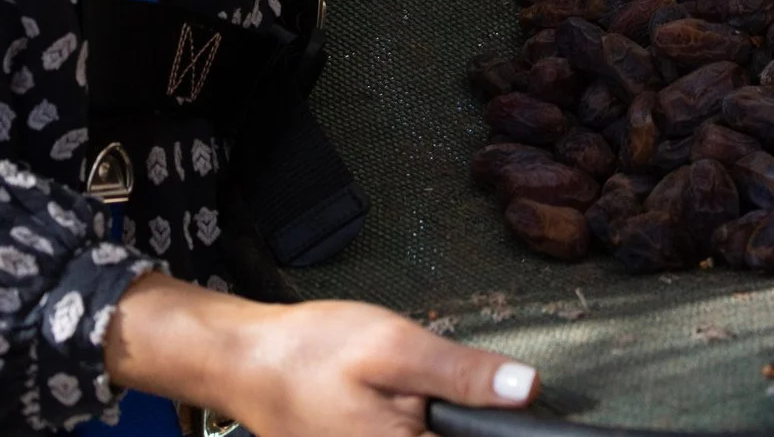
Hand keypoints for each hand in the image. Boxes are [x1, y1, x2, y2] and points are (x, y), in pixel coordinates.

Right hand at [108, 276, 537, 436]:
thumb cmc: (312, 352)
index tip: (514, 409)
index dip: (505, 427)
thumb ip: (462, 374)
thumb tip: (529, 390)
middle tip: (446, 386)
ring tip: (411, 391)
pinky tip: (395, 403)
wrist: (245, 363)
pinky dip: (413, 422)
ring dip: (438, 420)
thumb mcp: (396, 346)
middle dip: (462, 422)